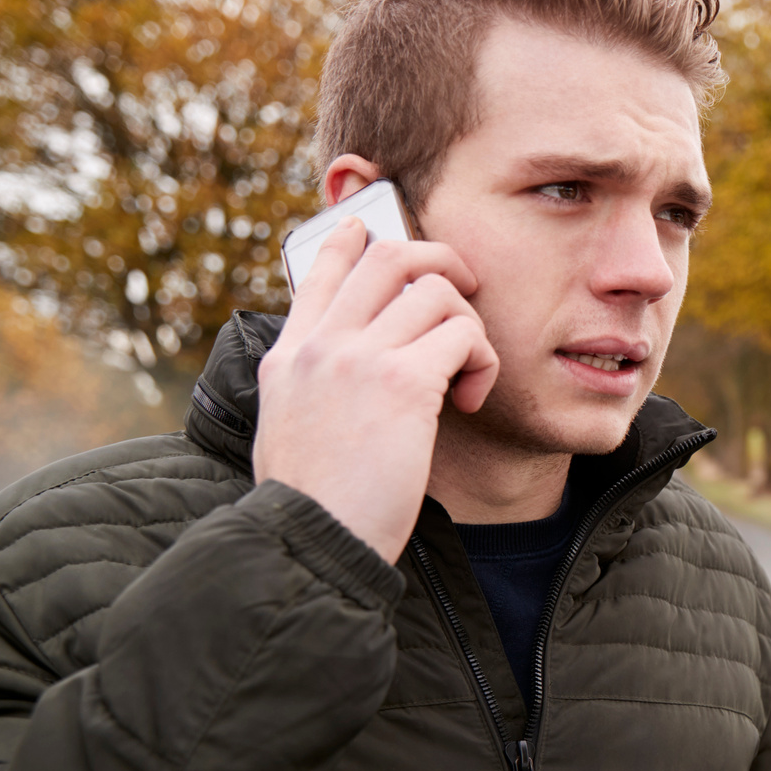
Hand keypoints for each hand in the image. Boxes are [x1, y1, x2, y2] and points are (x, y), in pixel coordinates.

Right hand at [253, 220, 497, 561]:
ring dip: (469, 327)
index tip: (370, 226)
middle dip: (441, 261)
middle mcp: (321, 345)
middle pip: (389, 255)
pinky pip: (463, 334)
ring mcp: (358, 357)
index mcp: (290, 356)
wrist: (312, 543)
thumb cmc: (315, 507)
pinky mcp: (402, 383)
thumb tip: (332, 374)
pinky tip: (469, 401)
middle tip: (466, 293)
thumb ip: (311, 390)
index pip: (323, 269)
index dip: (354, 239)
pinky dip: (481, 362)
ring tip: (466, 377)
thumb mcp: (289, 432)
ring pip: (436, 290)